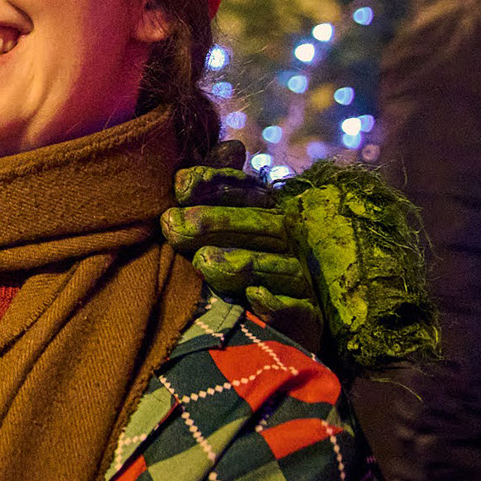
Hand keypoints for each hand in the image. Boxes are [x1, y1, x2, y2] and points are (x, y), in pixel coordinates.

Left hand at [164, 140, 324, 353]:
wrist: (258, 333)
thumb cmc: (229, 269)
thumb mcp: (216, 229)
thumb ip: (218, 188)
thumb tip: (233, 147)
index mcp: (266, 217)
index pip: (247, 192)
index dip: (217, 185)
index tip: (180, 185)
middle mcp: (289, 245)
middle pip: (260, 225)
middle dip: (216, 222)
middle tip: (172, 225)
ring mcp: (301, 282)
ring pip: (277, 266)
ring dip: (240, 262)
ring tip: (203, 262)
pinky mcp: (308, 320)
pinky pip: (298, 309)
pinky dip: (278, 303)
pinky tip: (254, 298)